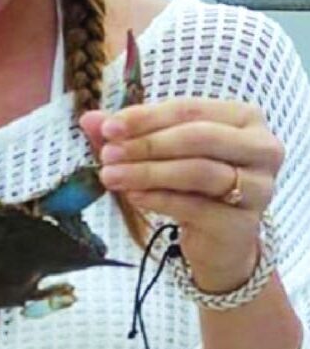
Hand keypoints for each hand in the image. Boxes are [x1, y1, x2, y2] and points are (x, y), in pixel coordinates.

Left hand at [80, 99, 283, 292]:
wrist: (221, 239)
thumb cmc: (194, 185)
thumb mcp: (163, 152)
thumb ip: (129, 133)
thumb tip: (88, 119)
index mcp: (243, 118)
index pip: (189, 109)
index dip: (146, 117)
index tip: (107, 127)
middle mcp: (261, 148)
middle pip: (198, 138)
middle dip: (147, 144)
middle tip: (107, 154)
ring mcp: (259, 187)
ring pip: (198, 171)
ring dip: (148, 172)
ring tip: (110, 176)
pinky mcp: (243, 223)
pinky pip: (195, 206)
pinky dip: (159, 198)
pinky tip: (132, 196)